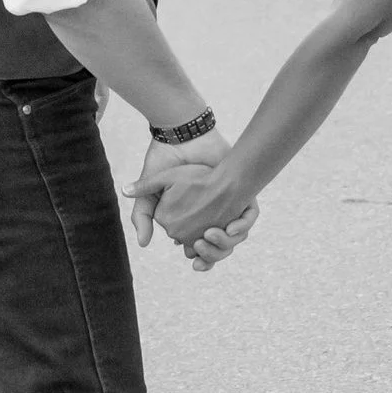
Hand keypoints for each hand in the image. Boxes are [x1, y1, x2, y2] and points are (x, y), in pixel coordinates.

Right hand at [125, 140, 258, 264]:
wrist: (185, 137)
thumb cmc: (166, 161)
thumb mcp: (151, 191)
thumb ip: (142, 216)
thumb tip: (143, 244)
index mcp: (190, 218)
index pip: (197, 247)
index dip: (197, 255)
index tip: (192, 254)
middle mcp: (211, 214)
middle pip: (218, 247)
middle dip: (213, 253)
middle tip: (201, 245)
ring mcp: (228, 204)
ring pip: (234, 237)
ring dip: (226, 243)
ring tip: (212, 234)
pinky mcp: (241, 192)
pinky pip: (249, 216)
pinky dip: (243, 224)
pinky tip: (231, 227)